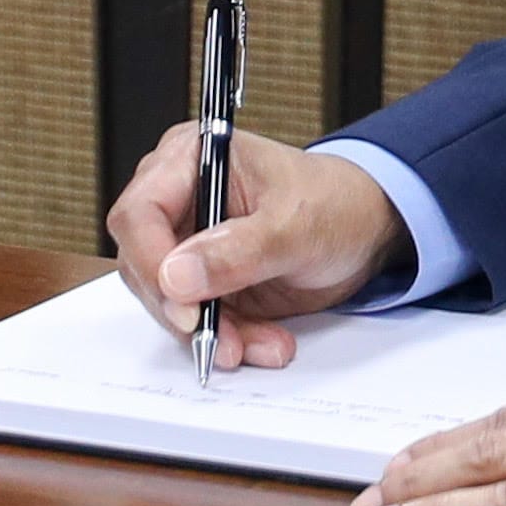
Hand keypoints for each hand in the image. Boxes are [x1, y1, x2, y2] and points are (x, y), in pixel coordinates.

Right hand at [106, 118, 401, 362]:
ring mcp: (189, 246)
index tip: (183, 305)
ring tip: (262, 345)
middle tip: (223, 340)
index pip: (139, 213)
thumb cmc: (334, 202)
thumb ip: (237, 250)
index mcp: (189, 160)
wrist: (365, 230)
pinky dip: (230, 339)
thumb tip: (175, 277)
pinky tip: (266, 344)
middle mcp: (179, 201)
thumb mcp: (295, 223)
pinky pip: (199, 322)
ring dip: (213, 333)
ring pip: (170, 303)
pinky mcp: (205, 284)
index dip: (151, 262)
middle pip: (144, 265)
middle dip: (184, 311)